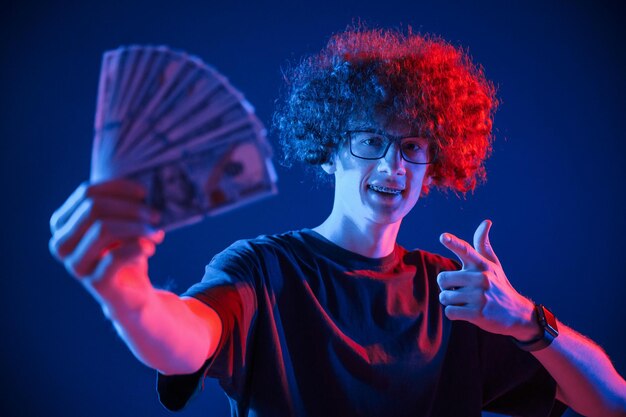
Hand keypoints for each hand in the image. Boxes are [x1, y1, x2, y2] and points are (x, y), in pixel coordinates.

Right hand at [49, 179, 164, 306]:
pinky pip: (116, 256)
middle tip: (155, 214)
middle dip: (129, 207)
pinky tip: (150, 248)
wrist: (132, 291)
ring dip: (137, 226)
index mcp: (63, 223)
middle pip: (94, 209)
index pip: (86, 193)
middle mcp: (62, 244)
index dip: (117, 188)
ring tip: (156, 232)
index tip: (143, 191)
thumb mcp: (122, 224)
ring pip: (103, 229)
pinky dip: (138, 247)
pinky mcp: (95, 282)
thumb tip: (145, 192)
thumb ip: (126, 206)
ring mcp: (76, 265)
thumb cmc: (126, 250)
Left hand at [437, 220, 539, 340]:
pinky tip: (466, 312)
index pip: (466, 250)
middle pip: (443, 279)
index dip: (453, 243)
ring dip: (451, 301)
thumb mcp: (493, 265)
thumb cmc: (499, 286)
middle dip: (446, 287)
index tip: (443, 237)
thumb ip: (483, 245)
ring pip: (444, 297)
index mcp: (482, 265)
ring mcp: (480, 296)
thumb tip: (486, 222)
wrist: (517, 314)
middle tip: (460, 290)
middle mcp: (481, 278)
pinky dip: (453, 313)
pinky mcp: (478, 314)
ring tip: (466, 302)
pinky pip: (449, 311)